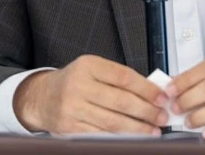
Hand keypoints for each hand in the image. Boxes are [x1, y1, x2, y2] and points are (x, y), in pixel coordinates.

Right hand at [13, 55, 168, 134]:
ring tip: (152, 130)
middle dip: (145, 111)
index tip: (161, 96)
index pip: (123, 77)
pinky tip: (133, 139)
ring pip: (112, 122)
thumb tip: (150, 90)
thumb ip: (118, 77)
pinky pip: (100, 135)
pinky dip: (119, 138)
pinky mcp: (69, 129)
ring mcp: (73, 109)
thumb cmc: (74, 80)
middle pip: (120, 101)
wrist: (42, 97)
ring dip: (137, 128)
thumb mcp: (93, 68)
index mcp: (88, 66)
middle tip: (162, 116)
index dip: (146, 88)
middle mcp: (79, 86)